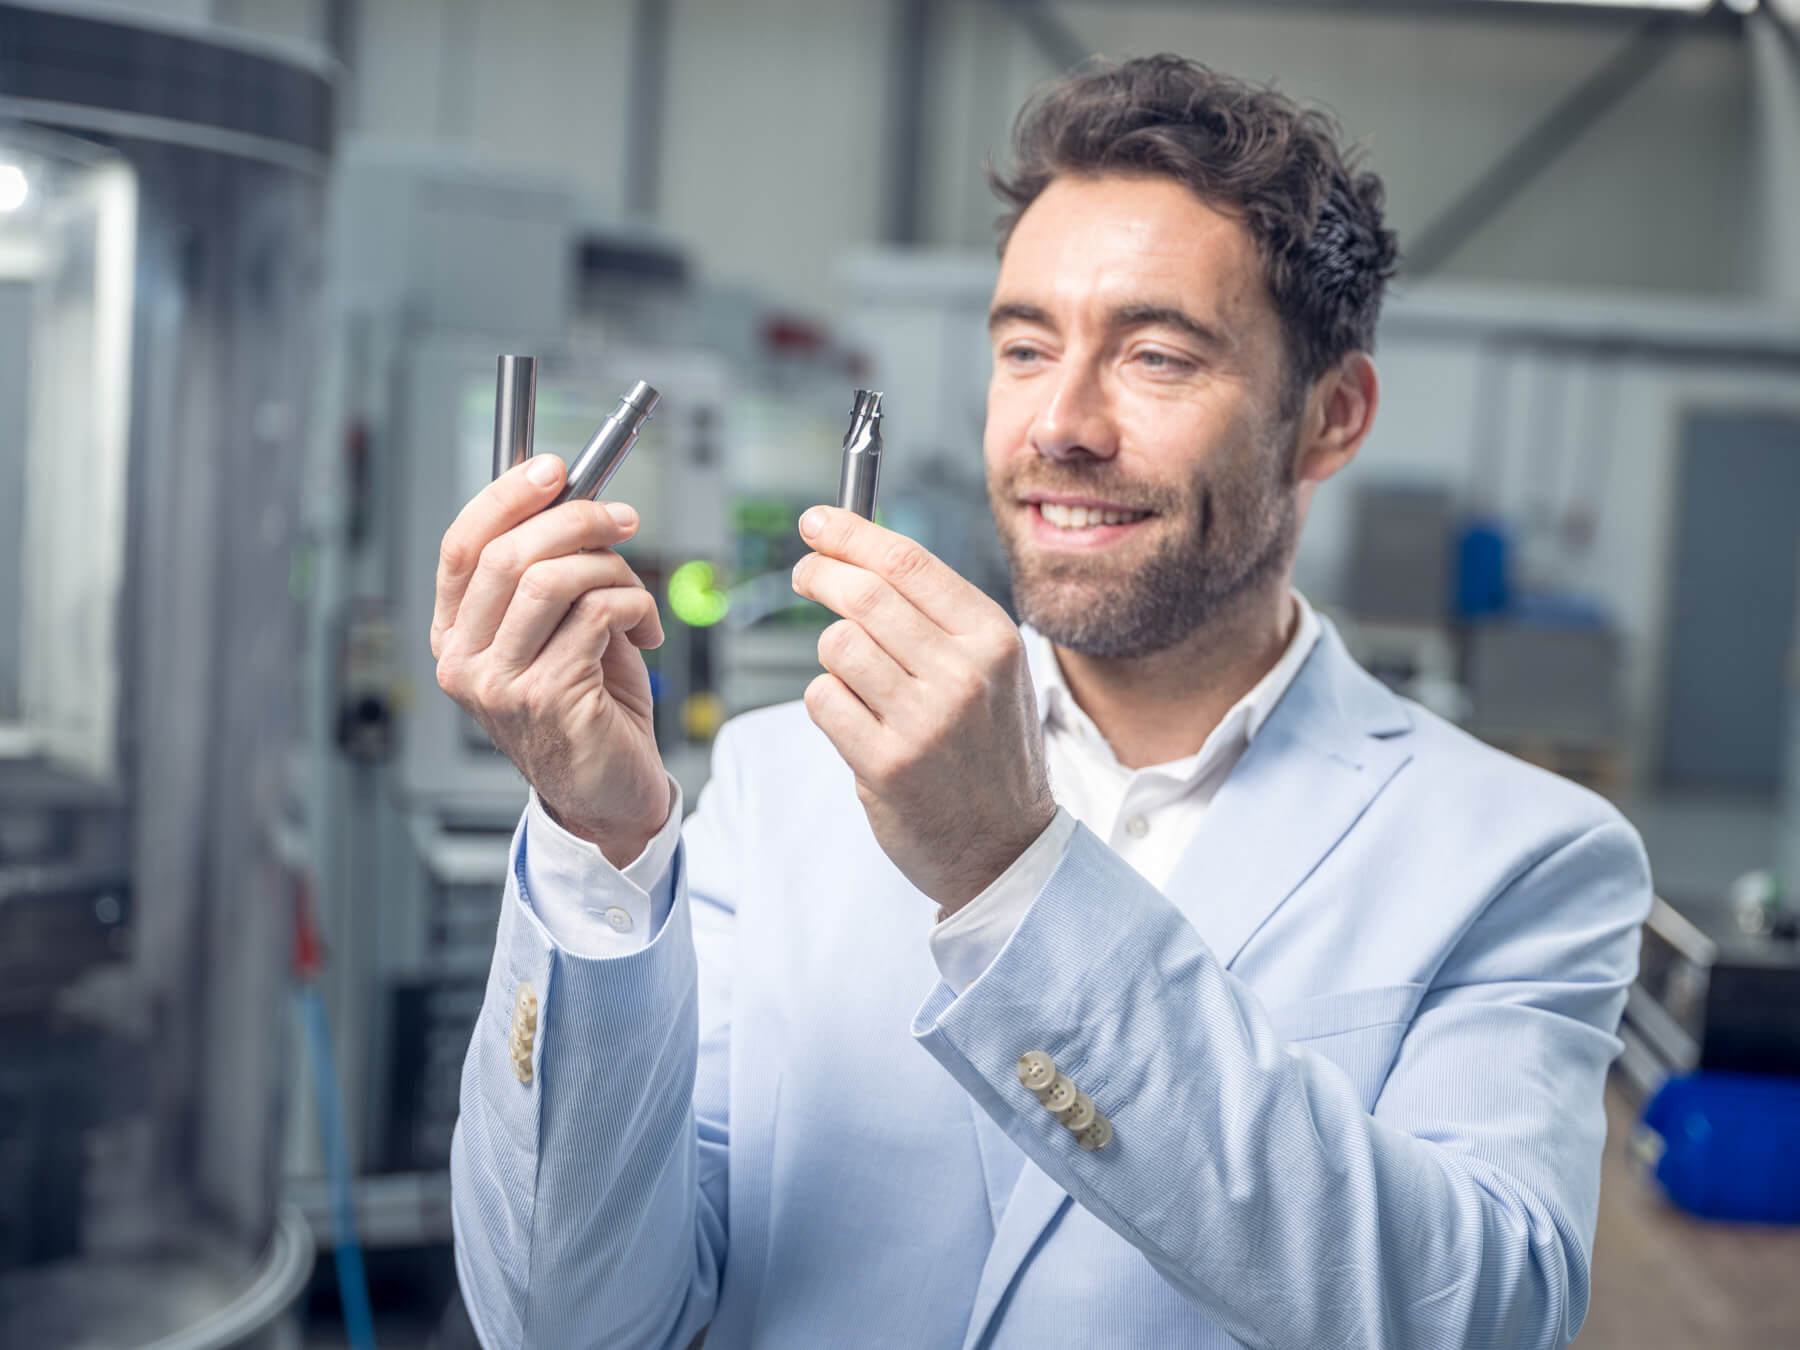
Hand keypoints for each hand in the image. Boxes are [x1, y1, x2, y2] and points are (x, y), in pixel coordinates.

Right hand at [431, 456, 671, 867]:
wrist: (609, 795)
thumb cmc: (589, 710)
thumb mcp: (562, 631)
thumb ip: (556, 574)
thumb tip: (578, 502)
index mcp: (456, 638)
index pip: (462, 547)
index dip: (507, 497)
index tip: (555, 469)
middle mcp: (464, 662)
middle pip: (508, 554)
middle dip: (576, 520)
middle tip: (623, 519)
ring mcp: (500, 685)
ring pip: (551, 579)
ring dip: (611, 568)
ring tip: (636, 592)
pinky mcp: (547, 699)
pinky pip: (596, 615)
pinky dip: (634, 605)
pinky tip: (648, 629)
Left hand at [790, 506, 1055, 913]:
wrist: (1005, 848)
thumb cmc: (988, 752)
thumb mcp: (992, 670)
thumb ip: (938, 615)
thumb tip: (861, 551)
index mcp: (992, 638)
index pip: (907, 562)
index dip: (851, 533)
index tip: (817, 522)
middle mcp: (964, 674)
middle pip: (863, 594)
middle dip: (819, 574)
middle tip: (806, 575)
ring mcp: (926, 720)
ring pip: (836, 645)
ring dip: (832, 654)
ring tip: (857, 678)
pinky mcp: (887, 763)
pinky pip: (822, 699)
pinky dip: (827, 702)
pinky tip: (856, 720)